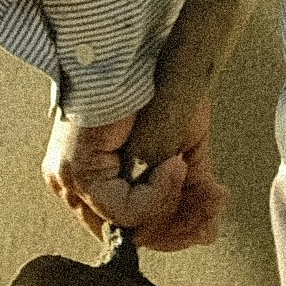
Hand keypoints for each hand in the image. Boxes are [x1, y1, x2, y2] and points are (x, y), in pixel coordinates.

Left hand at [43, 99, 221, 254]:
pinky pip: (124, 210)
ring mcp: (72, 183)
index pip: (135, 231)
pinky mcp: (76, 172)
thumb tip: (209, 232)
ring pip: (130, 229)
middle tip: (213, 205)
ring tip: (191, 173)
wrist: (136, 48)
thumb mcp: (180, 145)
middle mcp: (79, 189)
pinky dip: (158, 193)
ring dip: (174, 208)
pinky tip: (171, 164)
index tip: (212, 215)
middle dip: (182, 226)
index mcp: (97, 184)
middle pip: (133, 237)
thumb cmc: (153, 84)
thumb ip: (189, 190)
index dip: (178, 232)